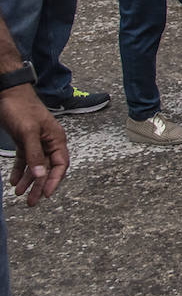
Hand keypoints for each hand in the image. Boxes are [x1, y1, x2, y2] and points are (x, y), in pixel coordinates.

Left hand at [0, 86, 68, 205]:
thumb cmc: (20, 108)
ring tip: (19, 194)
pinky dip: (20, 171)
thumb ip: (34, 154)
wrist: (8, 93)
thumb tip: (41, 175)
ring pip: (35, 166)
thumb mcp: (27, 133)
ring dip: (28, 181)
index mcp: (56, 139)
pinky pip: (25, 160)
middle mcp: (49, 142)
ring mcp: (37, 141)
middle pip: (47, 169)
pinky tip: (13, 181)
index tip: (46, 195)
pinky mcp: (25, 140)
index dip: (54, 180)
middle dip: (40, 186)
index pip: (60, 164)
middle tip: (31, 202)